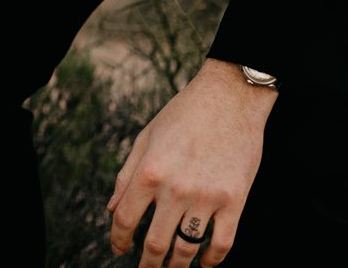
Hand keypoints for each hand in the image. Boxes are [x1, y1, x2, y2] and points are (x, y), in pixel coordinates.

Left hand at [107, 60, 273, 266]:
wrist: (229, 97)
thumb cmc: (183, 114)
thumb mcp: (145, 138)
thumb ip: (126, 176)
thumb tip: (112, 210)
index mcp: (149, 171)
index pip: (125, 219)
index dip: (119, 240)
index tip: (118, 249)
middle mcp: (175, 188)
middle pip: (155, 243)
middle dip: (147, 263)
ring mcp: (207, 197)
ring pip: (187, 248)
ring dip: (177, 266)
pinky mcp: (235, 201)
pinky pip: (222, 243)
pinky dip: (212, 260)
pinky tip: (204, 264)